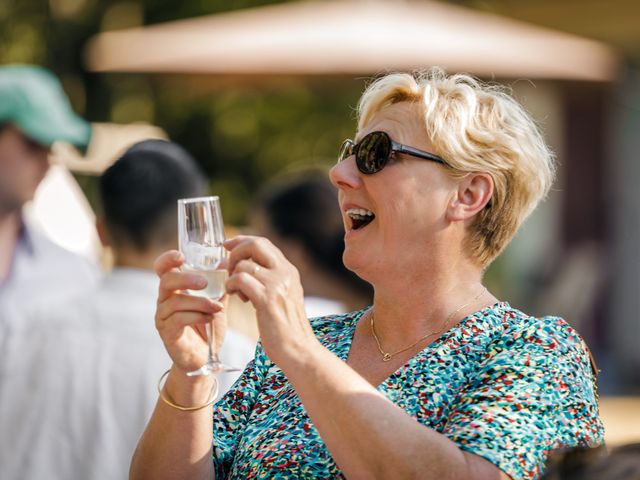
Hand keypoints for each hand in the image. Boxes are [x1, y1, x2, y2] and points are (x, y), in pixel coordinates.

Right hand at [154, 250, 227, 374]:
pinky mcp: (167, 333)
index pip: (162, 268)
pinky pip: (179, 319)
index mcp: (174, 289)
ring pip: (175, 302)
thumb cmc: (208, 326)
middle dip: (186, 279)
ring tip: (217, 307)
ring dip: (199, 302)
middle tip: (204, 283)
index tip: (181, 256)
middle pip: (166, 281)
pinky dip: (197, 316)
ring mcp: (163, 317)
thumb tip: (227, 262)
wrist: (205, 356)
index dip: (167, 259)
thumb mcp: (216, 302)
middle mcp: (164, 300)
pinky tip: (211, 318)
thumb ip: (220, 285)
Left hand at [225, 235, 318, 365]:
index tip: (228, 246)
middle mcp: (285, 273)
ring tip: (234, 291)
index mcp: (289, 271)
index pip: (263, 243)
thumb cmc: (287, 329)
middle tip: (226, 266)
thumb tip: (248, 270)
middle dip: (235, 251)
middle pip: (255, 244)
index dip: (242, 241)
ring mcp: (277, 284)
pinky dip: (231, 285)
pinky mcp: (267, 299)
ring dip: (232, 275)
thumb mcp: (283, 298)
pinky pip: (240, 279)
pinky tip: (234, 295)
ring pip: (244, 264)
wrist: (299, 350)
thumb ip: (271, 281)